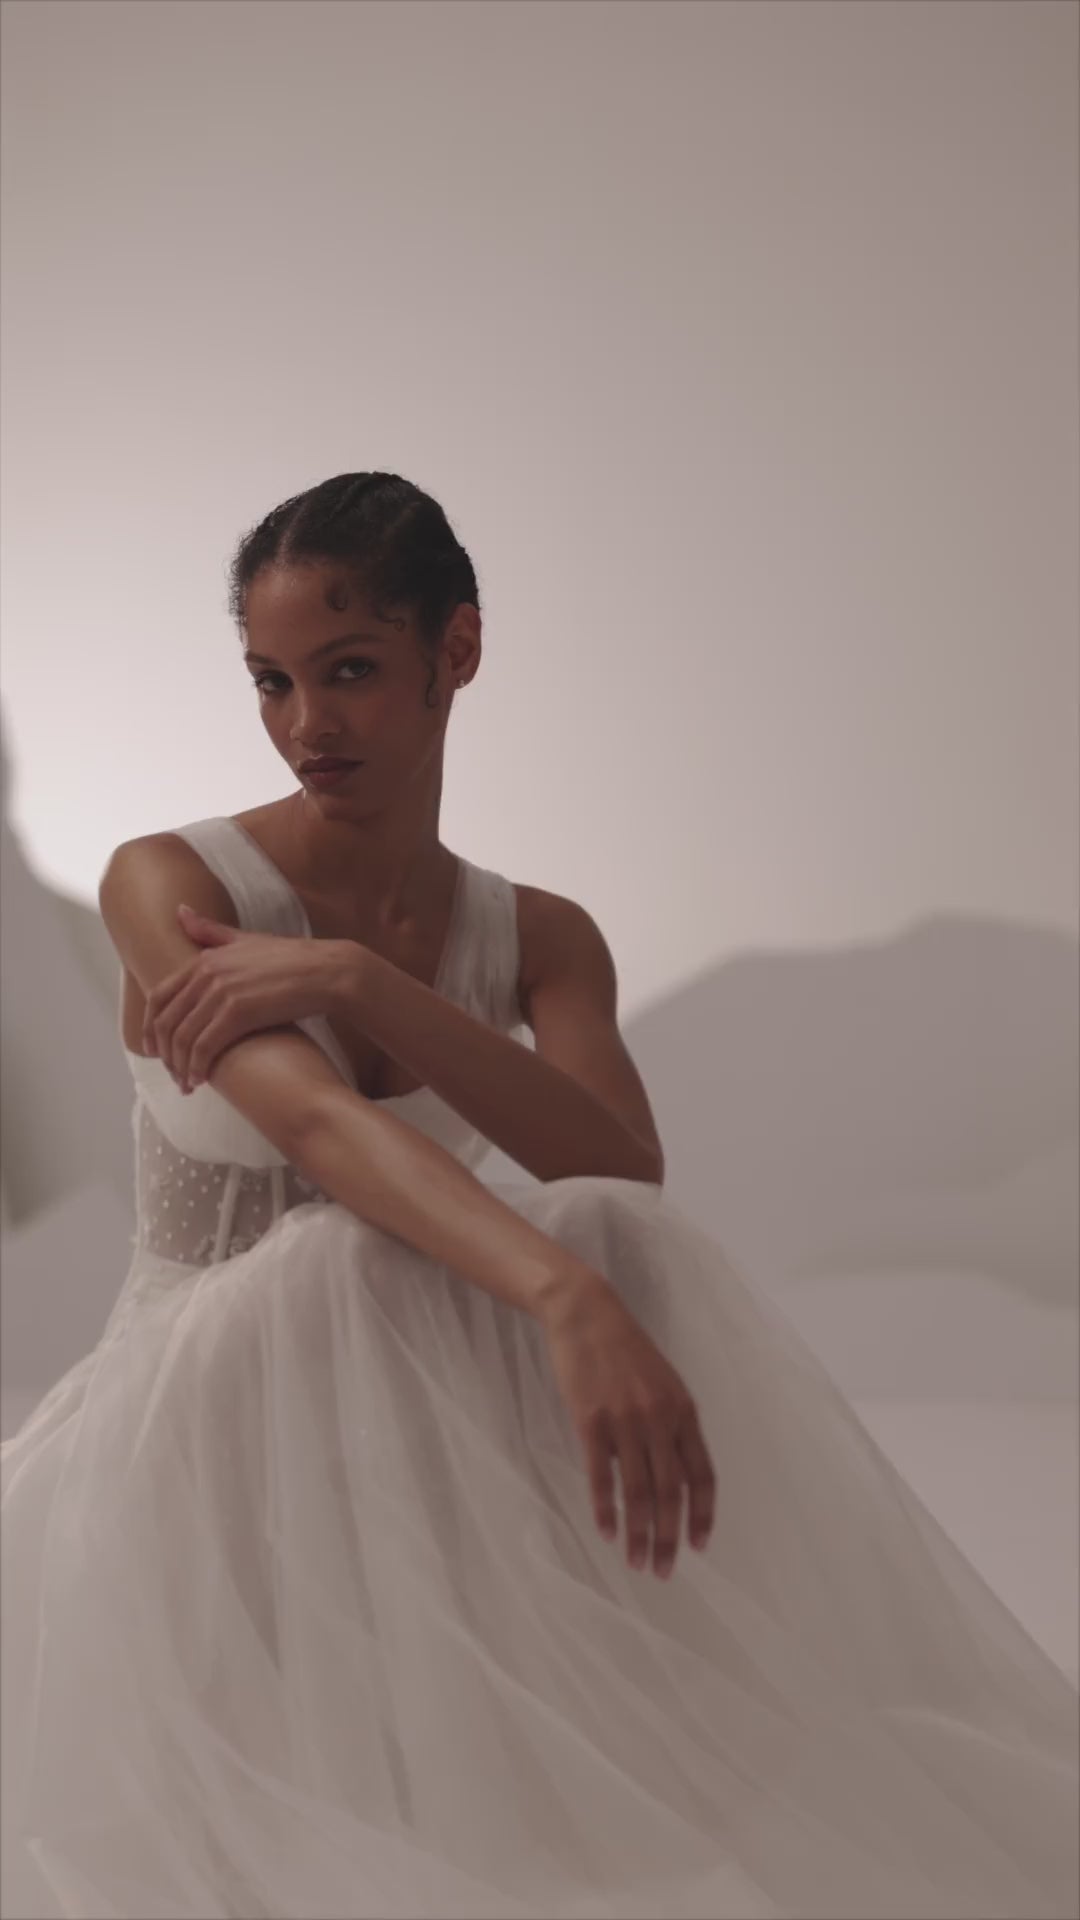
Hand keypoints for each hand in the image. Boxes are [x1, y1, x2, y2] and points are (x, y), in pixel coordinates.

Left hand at [142, 906, 359, 1090]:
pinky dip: (197, 1067)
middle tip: (173, 1074)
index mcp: (204, 958)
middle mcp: (206, 972)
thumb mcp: (245, 939)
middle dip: (165, 1054)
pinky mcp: (238, 1012)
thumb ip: (209, 930)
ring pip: (182, 1039)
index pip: (158, 997)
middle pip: (166, 1022)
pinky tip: (203, 1079)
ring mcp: (221, 992)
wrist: (328, 972)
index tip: (156, 1051)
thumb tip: (179, 910)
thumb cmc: (291, 958)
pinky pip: (204, 1047)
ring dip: (180, 1066)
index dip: (150, 1029)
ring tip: (188, 1084)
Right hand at [539, 1272, 715, 1578]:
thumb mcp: (663, 1382)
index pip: (702, 1474)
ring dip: (638, 1533)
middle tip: (663, 1571)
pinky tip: (606, 1532)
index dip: (703, 1514)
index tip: (700, 1546)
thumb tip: (678, 1471)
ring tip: (636, 1562)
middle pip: (671, 1492)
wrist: (586, 1313)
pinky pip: (600, 1475)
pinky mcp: (591, 1421)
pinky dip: (605, 1508)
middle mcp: (660, 1419)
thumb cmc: (625, 1350)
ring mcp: (625, 1421)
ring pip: (638, 1491)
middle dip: (669, 1537)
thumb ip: (673, 1423)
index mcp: (684, 1411)